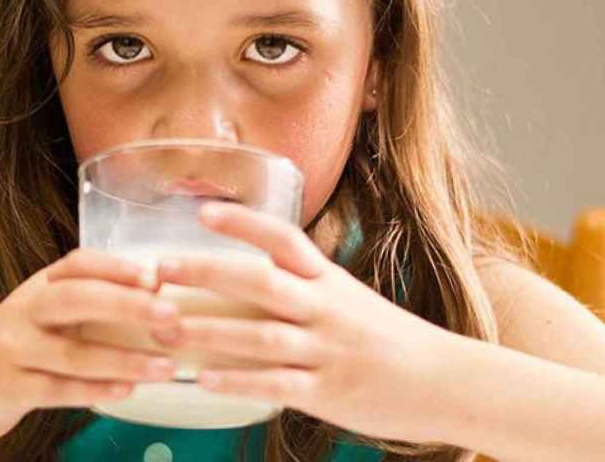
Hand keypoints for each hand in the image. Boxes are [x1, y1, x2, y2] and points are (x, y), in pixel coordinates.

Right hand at [0, 249, 182, 442]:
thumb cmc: (18, 346)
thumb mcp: (45, 314)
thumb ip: (90, 303)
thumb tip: (158, 295)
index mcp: (39, 286)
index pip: (78, 264)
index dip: (117, 267)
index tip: (157, 276)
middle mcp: (24, 310)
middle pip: (77, 299)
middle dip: (127, 305)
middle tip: (171, 316)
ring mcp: (13, 349)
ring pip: (72, 353)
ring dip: (124, 360)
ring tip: (165, 367)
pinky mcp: (9, 388)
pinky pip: (57, 390)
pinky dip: (95, 390)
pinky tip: (127, 391)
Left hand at [152, 202, 451, 443]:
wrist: (446, 381)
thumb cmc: (387, 338)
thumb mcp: (348, 298)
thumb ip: (302, 285)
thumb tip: (247, 276)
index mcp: (328, 280)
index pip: (284, 239)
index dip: (244, 224)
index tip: (203, 212)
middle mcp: (325, 308)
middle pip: (260, 283)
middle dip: (206, 274)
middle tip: (159, 270)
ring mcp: (326, 350)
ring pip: (260, 336)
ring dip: (208, 332)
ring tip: (164, 327)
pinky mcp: (328, 392)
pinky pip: (276, 385)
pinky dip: (238, 382)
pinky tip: (203, 381)